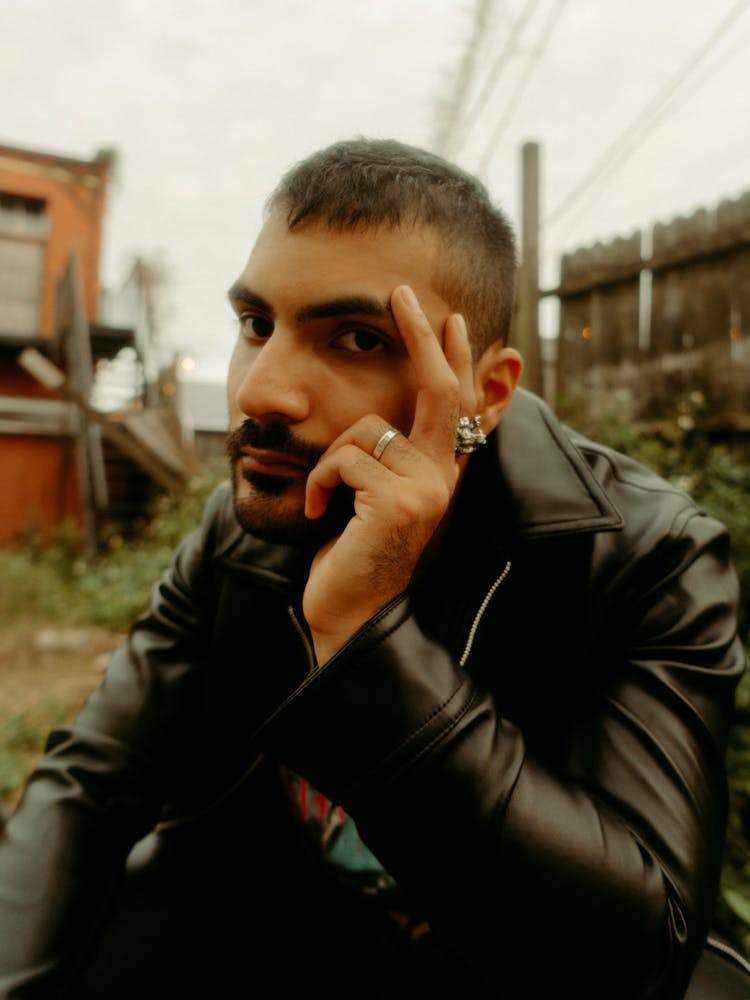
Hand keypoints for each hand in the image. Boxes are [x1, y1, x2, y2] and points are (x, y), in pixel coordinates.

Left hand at [302, 284, 475, 663]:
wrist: (346, 614)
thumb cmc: (351, 554)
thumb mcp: (371, 496)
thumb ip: (383, 455)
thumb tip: (377, 415)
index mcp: (439, 474)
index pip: (455, 404)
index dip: (454, 358)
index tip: (451, 318)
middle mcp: (444, 478)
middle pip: (438, 390)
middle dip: (421, 336)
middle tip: (401, 292)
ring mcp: (426, 490)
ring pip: (366, 428)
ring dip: (328, 460)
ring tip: (324, 500)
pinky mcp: (398, 502)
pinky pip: (344, 458)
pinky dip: (318, 482)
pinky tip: (318, 513)